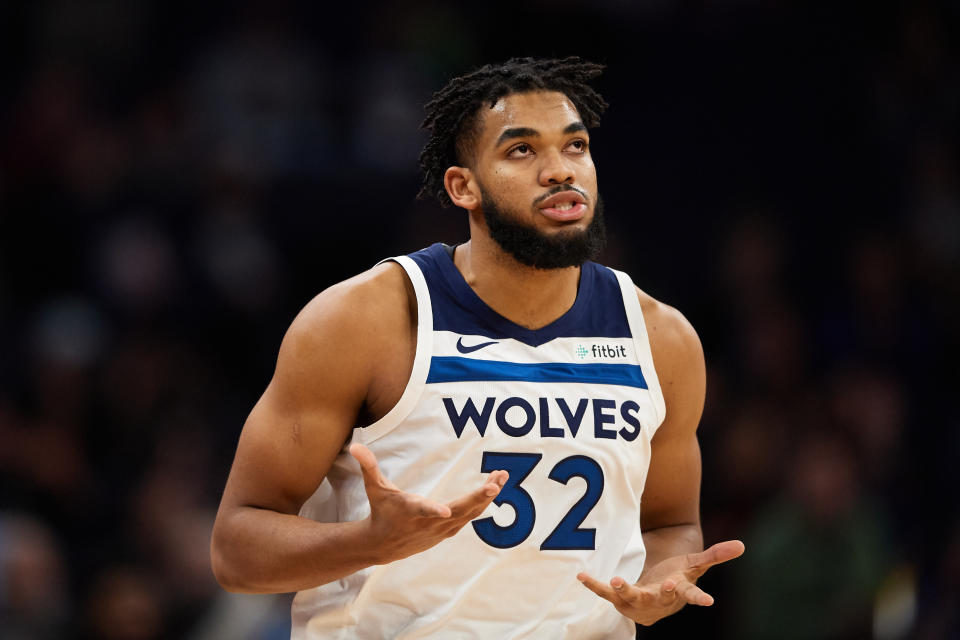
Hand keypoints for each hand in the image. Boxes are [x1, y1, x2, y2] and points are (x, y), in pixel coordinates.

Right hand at [350, 443, 507, 563]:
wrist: (384, 544)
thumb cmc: (381, 511)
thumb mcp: (374, 488)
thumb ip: (368, 465)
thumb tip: (354, 444)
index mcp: (411, 511)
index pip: (423, 511)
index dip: (434, 512)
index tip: (446, 511)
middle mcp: (430, 523)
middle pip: (459, 511)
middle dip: (478, 497)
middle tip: (496, 483)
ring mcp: (442, 529)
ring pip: (470, 513)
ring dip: (487, 496)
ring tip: (501, 476)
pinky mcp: (449, 530)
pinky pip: (470, 515)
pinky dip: (483, 502)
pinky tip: (495, 487)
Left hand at [577, 540, 744, 625]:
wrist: (655, 599)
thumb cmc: (677, 578)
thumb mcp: (694, 565)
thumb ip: (715, 555)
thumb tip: (742, 545)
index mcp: (679, 591)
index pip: (692, 595)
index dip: (699, 598)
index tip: (710, 602)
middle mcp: (659, 600)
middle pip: (660, 598)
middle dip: (660, 593)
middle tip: (662, 586)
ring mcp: (638, 601)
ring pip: (632, 597)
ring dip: (624, 589)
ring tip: (615, 579)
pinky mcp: (620, 598)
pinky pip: (606, 593)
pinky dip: (594, 585)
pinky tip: (582, 576)